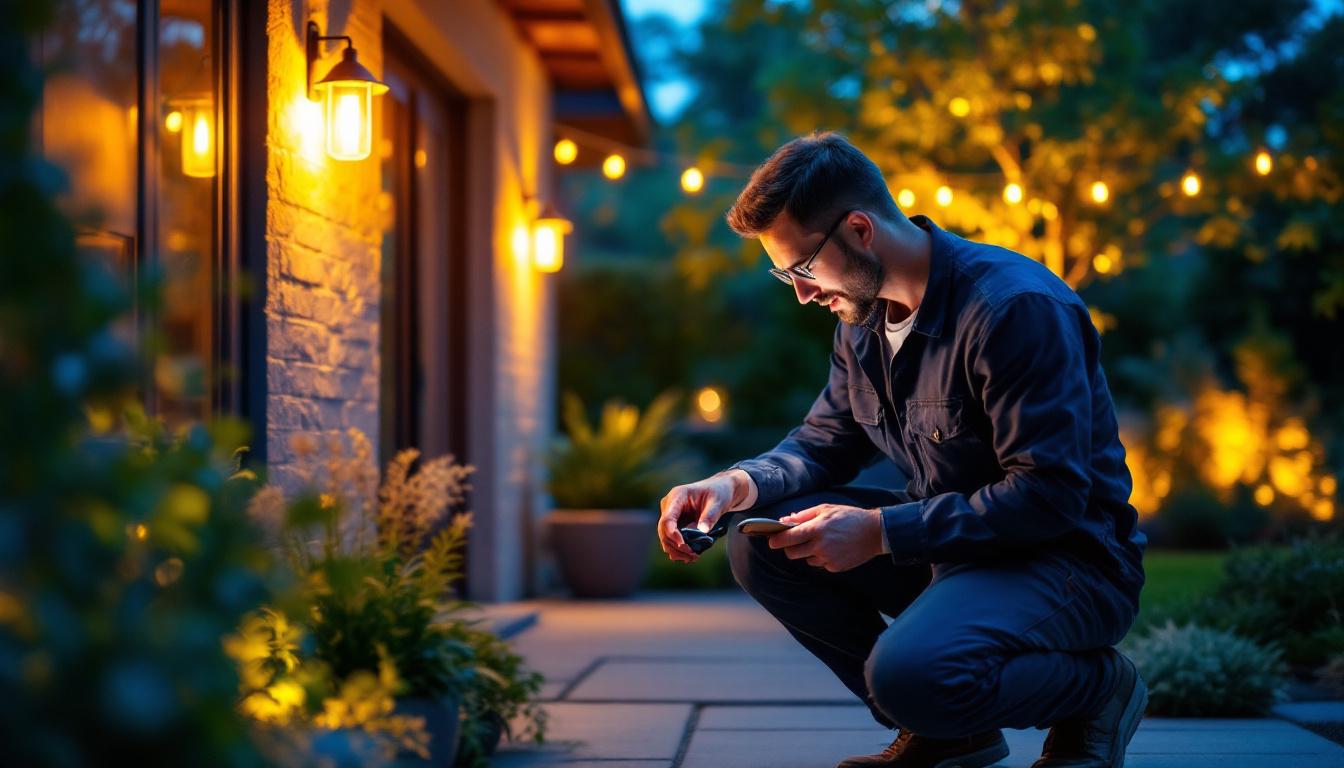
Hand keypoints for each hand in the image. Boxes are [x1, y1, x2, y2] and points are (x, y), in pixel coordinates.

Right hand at [657, 471, 744, 563]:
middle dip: (676, 546)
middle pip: (663, 530)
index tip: (683, 545)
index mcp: (678, 496)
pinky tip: (691, 555)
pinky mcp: (675, 523)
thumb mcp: (718, 502)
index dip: (672, 534)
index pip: (668, 518)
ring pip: (665, 537)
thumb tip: (703, 531)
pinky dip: (679, 549)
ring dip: (676, 550)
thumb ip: (710, 515)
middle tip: (692, 556)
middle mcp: (670, 505)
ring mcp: (671, 514)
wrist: (720, 490)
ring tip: (693, 558)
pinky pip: (672, 538)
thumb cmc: (719, 492)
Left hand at [767, 504, 883, 571]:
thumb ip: (804, 515)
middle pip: (792, 553)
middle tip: (795, 541)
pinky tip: (834, 548)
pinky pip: (820, 564)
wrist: (875, 532)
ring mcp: (828, 558)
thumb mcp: (826, 509)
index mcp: (816, 529)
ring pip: (806, 559)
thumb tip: (785, 520)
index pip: (788, 538)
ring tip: (824, 542)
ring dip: (809, 553)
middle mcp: (820, 545)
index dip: (776, 540)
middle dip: (790, 548)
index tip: (771, 541)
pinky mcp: (835, 567)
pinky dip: (822, 558)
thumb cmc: (849, 517)